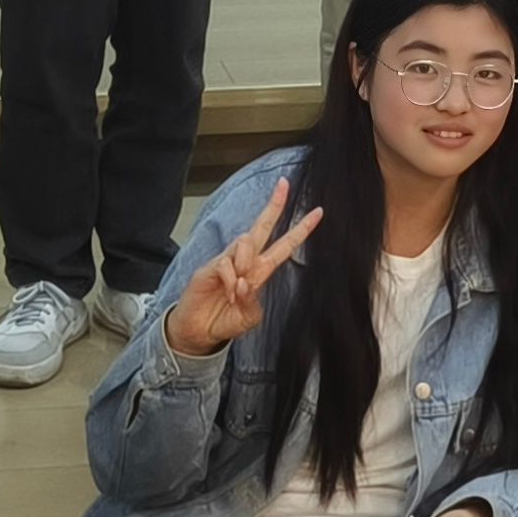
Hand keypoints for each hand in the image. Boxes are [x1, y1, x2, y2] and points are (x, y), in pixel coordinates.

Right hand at [162, 176, 323, 357]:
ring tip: (238, 287)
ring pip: (245, 242)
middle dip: (274, 206)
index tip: (317, 213)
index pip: (283, 246)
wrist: (200, 332)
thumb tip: (245, 281)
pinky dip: (230, 280)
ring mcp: (227, 261)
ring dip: (246, 263)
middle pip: (262, 227)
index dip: (300, 230)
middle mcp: (245, 262)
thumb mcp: (248, 317)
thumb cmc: (225, 321)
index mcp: (259, 272)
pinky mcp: (210, 267)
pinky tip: (227, 292)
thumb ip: (252, 300)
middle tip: (284, 185)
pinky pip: (226, 263)